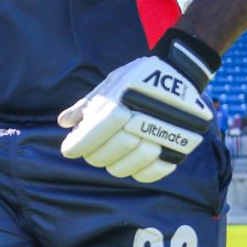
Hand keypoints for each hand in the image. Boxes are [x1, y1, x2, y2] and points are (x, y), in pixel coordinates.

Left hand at [58, 28, 218, 182]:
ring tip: (112, 153)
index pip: (94, 133)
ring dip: (114, 163)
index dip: (78, 144)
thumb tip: (64, 123)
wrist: (182, 73)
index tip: (69, 149)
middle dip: (93, 154)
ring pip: (126, 167)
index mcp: (125, 100)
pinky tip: (131, 160)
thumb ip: (89, 103)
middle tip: (91, 149)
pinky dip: (137, 170)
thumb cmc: (140, 77)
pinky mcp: (180, 148)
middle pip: (106, 154)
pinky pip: (152, 173)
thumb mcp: (113, 81)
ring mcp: (164, 137)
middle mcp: (144, 120)